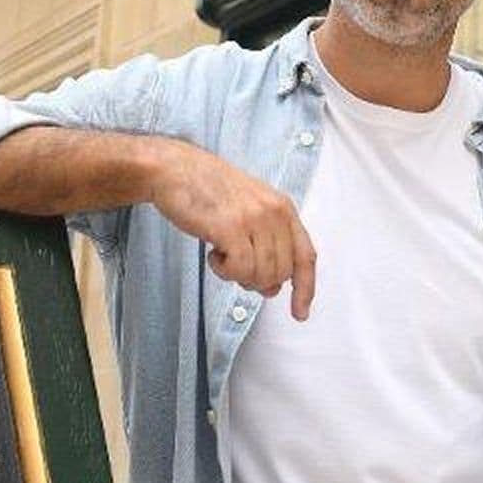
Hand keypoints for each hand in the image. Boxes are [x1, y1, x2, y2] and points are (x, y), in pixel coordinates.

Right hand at [148, 139, 316, 318]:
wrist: (176, 170)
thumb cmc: (209, 191)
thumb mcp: (250, 210)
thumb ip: (267, 245)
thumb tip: (272, 288)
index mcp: (283, 207)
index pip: (306, 255)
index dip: (305, 288)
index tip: (300, 312)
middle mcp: (274, 212)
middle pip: (282, 272)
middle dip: (258, 281)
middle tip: (235, 267)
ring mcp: (254, 219)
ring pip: (261, 274)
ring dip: (238, 275)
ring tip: (222, 255)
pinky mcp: (231, 228)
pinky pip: (240, 269)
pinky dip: (224, 271)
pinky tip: (213, 255)